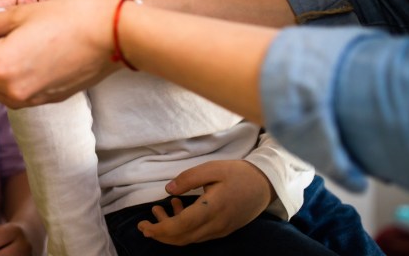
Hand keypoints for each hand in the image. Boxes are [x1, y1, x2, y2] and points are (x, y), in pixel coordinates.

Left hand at [0, 0, 121, 107]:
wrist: (115, 33)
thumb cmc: (74, 14)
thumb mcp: (24, 7)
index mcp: (0, 63)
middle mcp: (12, 88)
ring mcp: (30, 98)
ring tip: (9, 35)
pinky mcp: (47, 99)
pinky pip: (14, 90)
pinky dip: (10, 73)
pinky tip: (26, 51)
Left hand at [137, 160, 273, 244]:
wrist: (265, 184)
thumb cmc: (238, 173)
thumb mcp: (212, 168)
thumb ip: (188, 178)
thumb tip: (168, 190)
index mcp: (213, 209)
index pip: (181, 226)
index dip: (160, 229)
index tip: (144, 225)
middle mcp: (216, 225)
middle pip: (182, 238)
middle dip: (160, 235)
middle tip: (143, 225)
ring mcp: (221, 230)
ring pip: (190, 238)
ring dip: (170, 231)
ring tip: (158, 210)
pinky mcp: (223, 230)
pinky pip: (199, 235)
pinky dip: (184, 228)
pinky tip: (178, 209)